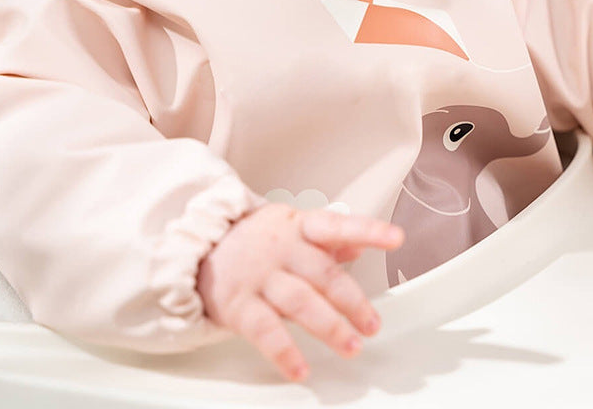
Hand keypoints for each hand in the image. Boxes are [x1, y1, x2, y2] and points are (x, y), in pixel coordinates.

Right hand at [196, 202, 403, 381]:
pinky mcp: (238, 304)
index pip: (337, 225)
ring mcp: (259, 276)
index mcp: (298, 226)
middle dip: (352, 301)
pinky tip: (301, 367)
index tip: (396, 238)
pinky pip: (265, 330)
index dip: (368, 231)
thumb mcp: (292, 227)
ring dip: (329, 327)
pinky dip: (285, 352)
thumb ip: (328, 239)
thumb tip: (360, 244)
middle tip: (372, 324)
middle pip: (323, 273)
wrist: (197, 246)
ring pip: (300, 301)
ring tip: (351, 345)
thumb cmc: (254, 239)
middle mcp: (281, 249)